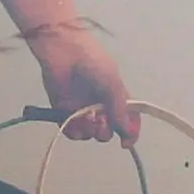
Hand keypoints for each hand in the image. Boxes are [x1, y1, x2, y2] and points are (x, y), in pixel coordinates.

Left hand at [26, 22, 136, 143]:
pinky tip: (74, 122)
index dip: (130, 132)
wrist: (63, 51)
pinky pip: (71, 130)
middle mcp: (100, 105)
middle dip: (105, 131)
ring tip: (85, 118)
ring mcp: (81, 109)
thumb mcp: (112, 83)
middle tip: (100, 121)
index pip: (128, 119)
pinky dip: (74, 131)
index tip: (126, 142)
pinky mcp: (63, 111)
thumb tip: (126, 131)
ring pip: (89, 133)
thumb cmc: (92, 61)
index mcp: (116, 97)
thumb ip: (119, 109)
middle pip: (108, 130)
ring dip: (90, 131)